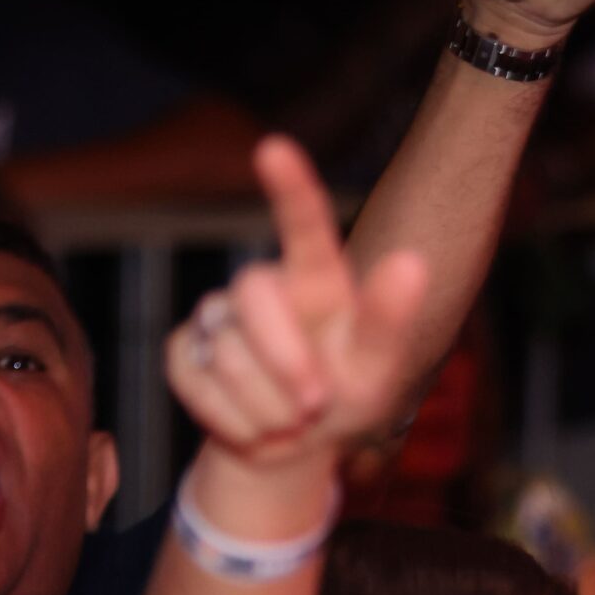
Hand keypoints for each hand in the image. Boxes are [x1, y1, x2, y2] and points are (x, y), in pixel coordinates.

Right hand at [165, 137, 428, 476]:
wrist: (299, 445)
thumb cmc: (348, 394)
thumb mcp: (379, 368)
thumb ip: (390, 319)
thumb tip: (412, 259)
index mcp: (316, 279)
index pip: (305, 228)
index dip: (291, 189)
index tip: (274, 148)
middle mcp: (263, 286)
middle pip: (255, 296)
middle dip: (286, 361)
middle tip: (316, 405)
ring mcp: (217, 316)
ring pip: (229, 358)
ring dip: (270, 410)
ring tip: (291, 419)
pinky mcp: (182, 352)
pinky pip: (200, 388)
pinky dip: (237, 425)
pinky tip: (255, 427)